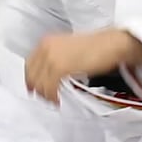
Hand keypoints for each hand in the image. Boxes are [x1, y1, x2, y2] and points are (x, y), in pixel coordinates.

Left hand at [25, 29, 141, 103]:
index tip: (39, 90)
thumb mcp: (69, 49)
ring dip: (48, 95)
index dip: (33, 81)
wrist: (112, 44)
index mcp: (46, 42)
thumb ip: (55, 60)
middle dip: (40, 90)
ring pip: (40, 85)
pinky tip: (62, 99)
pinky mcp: (60, 67)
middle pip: (32, 76)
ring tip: (58, 99)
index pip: (29, 66)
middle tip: (51, 97)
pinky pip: (50, 88)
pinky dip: (55, 97)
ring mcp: (51, 57)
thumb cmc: (97, 48)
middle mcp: (46, 48)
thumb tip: (47, 79)